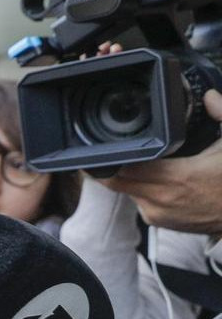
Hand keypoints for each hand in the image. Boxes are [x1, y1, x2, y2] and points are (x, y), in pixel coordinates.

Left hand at [96, 89, 221, 235]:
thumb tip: (210, 95)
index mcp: (178, 176)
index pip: (127, 165)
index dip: (115, 153)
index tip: (109, 140)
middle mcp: (162, 197)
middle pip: (116, 180)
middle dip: (111, 164)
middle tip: (111, 148)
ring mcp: (157, 213)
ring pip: (125, 190)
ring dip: (127, 176)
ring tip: (139, 161)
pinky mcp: (158, 222)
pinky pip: (137, 201)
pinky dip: (138, 189)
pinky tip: (152, 178)